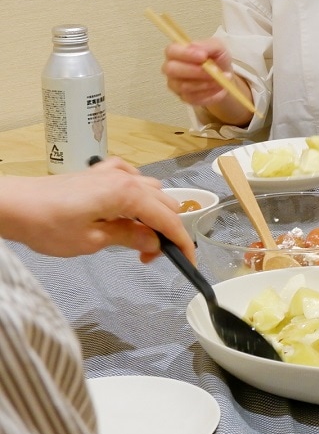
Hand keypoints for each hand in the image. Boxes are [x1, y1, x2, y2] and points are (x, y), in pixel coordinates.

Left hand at [0, 157, 194, 262]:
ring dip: (152, 213)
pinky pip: (132, 177)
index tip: (187, 261)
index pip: (169, 220)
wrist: (13, 205)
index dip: (182, 243)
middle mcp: (126, 179)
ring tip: (135, 236)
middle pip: (165, 204)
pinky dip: (137, 193)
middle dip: (165, 230)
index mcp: (128, 194)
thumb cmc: (47, 224)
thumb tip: (154, 243)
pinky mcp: (99, 173)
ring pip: (152, 190)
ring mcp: (113, 173)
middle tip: (148, 254)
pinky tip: (125, 206)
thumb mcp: (92, 241)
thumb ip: (129, 238)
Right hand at [162, 36, 252, 124]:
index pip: (171, 51)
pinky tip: (220, 88)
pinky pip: (193, 98)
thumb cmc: (216, 58)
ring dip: (206, 83)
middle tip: (215, 71)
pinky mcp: (185, 98)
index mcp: (176, 52)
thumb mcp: (218, 47)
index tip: (203, 57)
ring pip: (184, 86)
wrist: (224, 75)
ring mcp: (176, 85)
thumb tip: (198, 50)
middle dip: (195, 71)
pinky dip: (210, 93)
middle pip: (172, 70)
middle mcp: (171, 68)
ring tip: (222, 79)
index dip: (185, 54)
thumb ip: (207, 46)